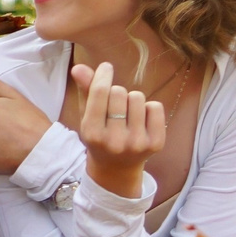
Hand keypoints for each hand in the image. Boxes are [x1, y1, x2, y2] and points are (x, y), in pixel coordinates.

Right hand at [73, 60, 166, 198]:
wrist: (116, 169)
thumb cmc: (100, 136)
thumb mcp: (87, 116)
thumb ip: (85, 91)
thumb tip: (79, 67)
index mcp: (92, 133)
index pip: (100, 92)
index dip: (103, 74)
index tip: (106, 68)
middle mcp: (114, 140)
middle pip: (119, 92)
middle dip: (116, 92)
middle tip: (114, 106)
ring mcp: (136, 143)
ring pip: (137, 97)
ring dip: (132, 100)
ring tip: (127, 114)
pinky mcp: (155, 144)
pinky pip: (156, 107)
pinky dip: (149, 108)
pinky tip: (141, 120)